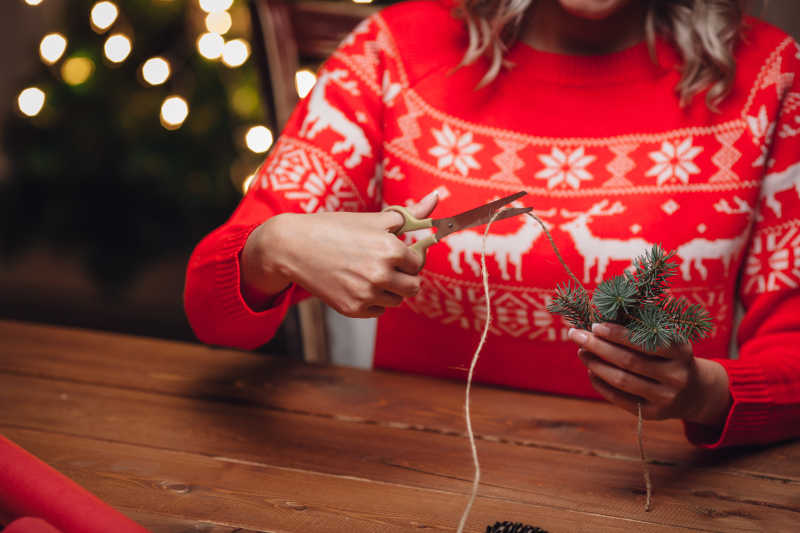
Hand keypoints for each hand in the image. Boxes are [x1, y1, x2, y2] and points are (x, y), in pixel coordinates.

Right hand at [241, 193, 438, 316]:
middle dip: (404, 277)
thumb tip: (436, 198)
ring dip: (389, 290)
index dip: (409, 257)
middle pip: (413, 287)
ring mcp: (366, 294)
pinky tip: (357, 283)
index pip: (418, 262)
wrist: (293, 247)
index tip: (397, 253)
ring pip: (396, 300)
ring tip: (368, 273)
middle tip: (387, 266)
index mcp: (390, 249)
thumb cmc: (334, 228)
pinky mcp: (353, 309)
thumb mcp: (373, 219)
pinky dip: (373, 300)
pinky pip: (378, 310)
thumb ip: (410, 214)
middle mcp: (381, 274)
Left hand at [568, 322, 731, 426]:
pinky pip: (619, 399)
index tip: (595, 325)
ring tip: (582, 351)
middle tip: (576, 335)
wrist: (695, 392)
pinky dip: (600, 383)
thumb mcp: (667, 338)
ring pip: (621, 381)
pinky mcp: (652, 414)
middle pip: (628, 361)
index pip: (643, 342)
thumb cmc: (670, 356)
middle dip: (598, 346)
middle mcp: (676, 375)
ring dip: (595, 365)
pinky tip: (591, 371)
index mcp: (680, 350)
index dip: (617, 334)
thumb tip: (600, 317)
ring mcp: (665, 397)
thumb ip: (641, 326)